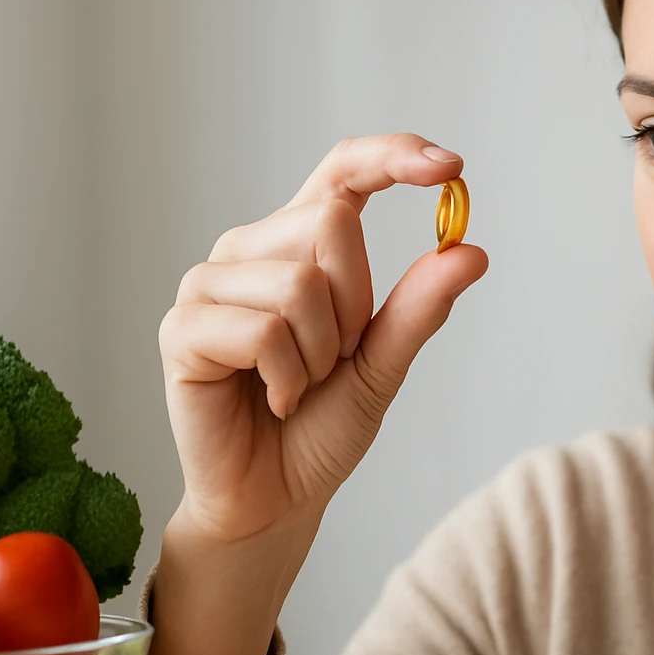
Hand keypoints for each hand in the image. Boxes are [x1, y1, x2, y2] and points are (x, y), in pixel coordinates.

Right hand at [158, 134, 488, 544]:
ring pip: (300, 282)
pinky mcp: (182, 330)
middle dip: (357, 302)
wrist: (275, 498)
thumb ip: (419, 307)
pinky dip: (288, 377)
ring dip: (320, 352)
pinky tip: (276, 401)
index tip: (452, 166)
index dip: (393, 156)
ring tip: (300, 385)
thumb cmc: (321, 427)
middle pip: (331, 221)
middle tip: (335, 358)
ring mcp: (208, 286)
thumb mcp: (383, 364)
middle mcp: (249, 250)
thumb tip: (472, 251)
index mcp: (298, 245)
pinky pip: (262, 330)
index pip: (342, 173)